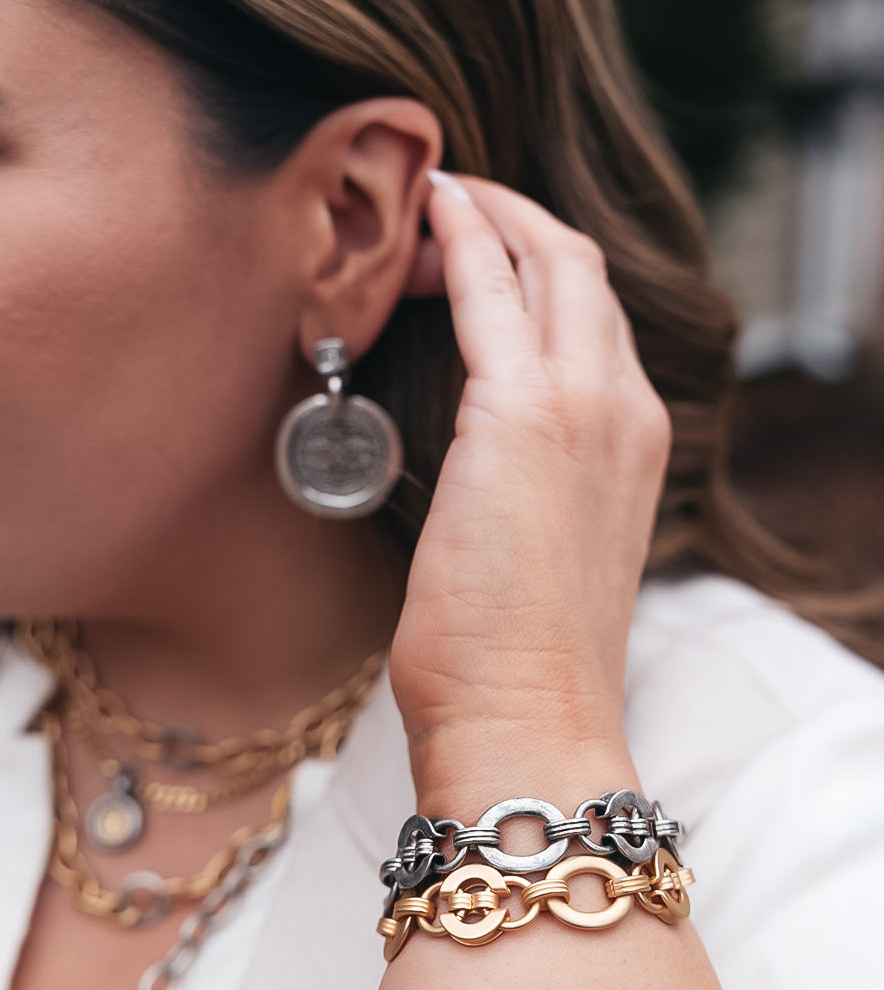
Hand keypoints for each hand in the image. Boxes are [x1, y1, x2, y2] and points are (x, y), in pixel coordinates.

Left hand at [390, 173, 671, 766]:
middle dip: (517, 221)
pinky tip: (428, 215)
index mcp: (633, 442)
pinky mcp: (525, 418)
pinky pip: (492, 291)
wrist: (525, 717)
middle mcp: (626, 409)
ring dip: (491, 219)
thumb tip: (482, 466)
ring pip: (549, 261)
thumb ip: (528, 484)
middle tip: (451, 202)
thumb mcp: (540, 550)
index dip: (536, 271)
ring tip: (432, 201)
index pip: (594, 321)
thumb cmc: (514, 654)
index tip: (479, 252)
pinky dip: (464, 240)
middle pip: (581, 270)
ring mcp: (587, 407)